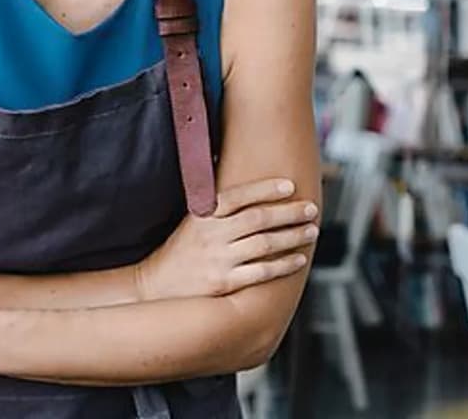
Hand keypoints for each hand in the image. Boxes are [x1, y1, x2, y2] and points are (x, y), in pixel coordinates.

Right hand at [134, 177, 318, 301]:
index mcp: (203, 215)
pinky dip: (284, 265)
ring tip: (311, 231)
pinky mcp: (224, 283)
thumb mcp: (192, 222)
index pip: (240, 196)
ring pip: (265, 244)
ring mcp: (218, 260)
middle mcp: (212, 235)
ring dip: (293, 236)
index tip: (290, 186)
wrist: (156, 287)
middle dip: (290, 212)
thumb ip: (217, 206)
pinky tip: (299, 259)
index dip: (266, 189)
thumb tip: (241, 180)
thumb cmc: (181, 251)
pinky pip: (262, 272)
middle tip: (311, 209)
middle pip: (259, 219)